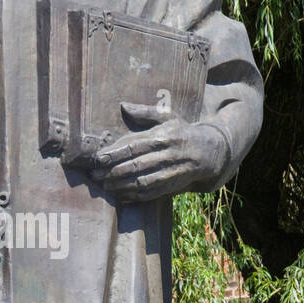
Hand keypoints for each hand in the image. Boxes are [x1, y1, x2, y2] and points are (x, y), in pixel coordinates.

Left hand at [90, 105, 228, 201]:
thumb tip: (123, 105)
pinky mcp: (172, 186)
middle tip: (94, 175)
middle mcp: (167, 155)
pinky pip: (151, 193)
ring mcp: (171, 172)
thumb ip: (145, 112)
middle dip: (113, 171)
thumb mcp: (168, 117)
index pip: (134, 145)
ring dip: (121, 186)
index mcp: (163, 136)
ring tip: (105, 186)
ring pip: (143, 181)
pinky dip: (134, 196)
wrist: (209, 152)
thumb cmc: (182, 132)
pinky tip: (120, 196)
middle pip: (136, 165)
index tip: (98, 158)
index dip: (115, 153)